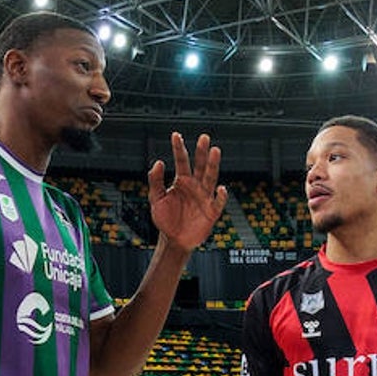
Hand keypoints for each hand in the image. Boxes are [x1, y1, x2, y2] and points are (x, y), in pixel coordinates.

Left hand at [147, 132, 227, 251]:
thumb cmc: (165, 219)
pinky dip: (220, 196)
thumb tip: (159, 162)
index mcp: (182, 181)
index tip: (175, 135)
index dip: (179, 148)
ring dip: (213, 165)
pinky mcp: (212, 211)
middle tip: (204, 137)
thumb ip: (155, 181)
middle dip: (202, 152)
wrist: (173, 240)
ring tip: (215, 151)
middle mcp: (195, 185)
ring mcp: (205, 197)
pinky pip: (218, 202)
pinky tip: (221, 188)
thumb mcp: (156, 199)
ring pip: (211, 178)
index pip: (182, 161)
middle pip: (200, 165)